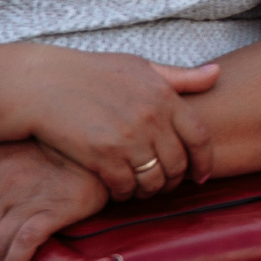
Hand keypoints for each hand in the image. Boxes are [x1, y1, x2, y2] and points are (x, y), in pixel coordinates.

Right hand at [9, 44, 218, 199]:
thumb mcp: (141, 67)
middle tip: (166, 185)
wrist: (43, 84)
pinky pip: (125, 186)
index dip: (205, 161)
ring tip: (143, 190)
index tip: (201, 175)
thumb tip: (217, 73)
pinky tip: (119, 190)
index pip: (200, 136)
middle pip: (178, 163)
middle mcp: (151, 118)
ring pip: (153, 180)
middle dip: (176, 180)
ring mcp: (127, 138)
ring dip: (151, 191)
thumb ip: (180, 77)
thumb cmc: (93, 73)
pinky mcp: (101, 156)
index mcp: (165, 96)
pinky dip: (125, 193)